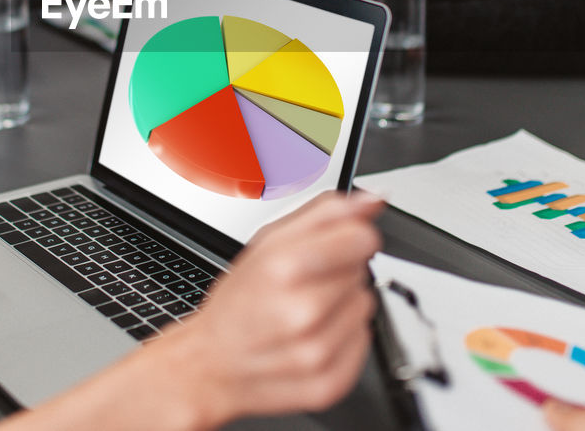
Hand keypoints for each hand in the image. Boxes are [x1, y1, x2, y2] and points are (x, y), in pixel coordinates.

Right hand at [163, 192, 384, 424]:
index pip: (362, 238)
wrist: (212, 365)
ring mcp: (316, 353)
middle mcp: (303, 312)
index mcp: (285, 268)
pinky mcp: (328, 385)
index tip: (335, 245)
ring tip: (306, 312)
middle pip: (363, 271)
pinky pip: (363, 342)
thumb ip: (325, 214)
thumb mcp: (268, 243)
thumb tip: (372, 198)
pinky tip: (313, 337)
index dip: (350, 237)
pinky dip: (344, 337)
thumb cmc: (237, 303)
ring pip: (365, 305)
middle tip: (302, 286)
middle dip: (337, 272)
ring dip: (343, 305)